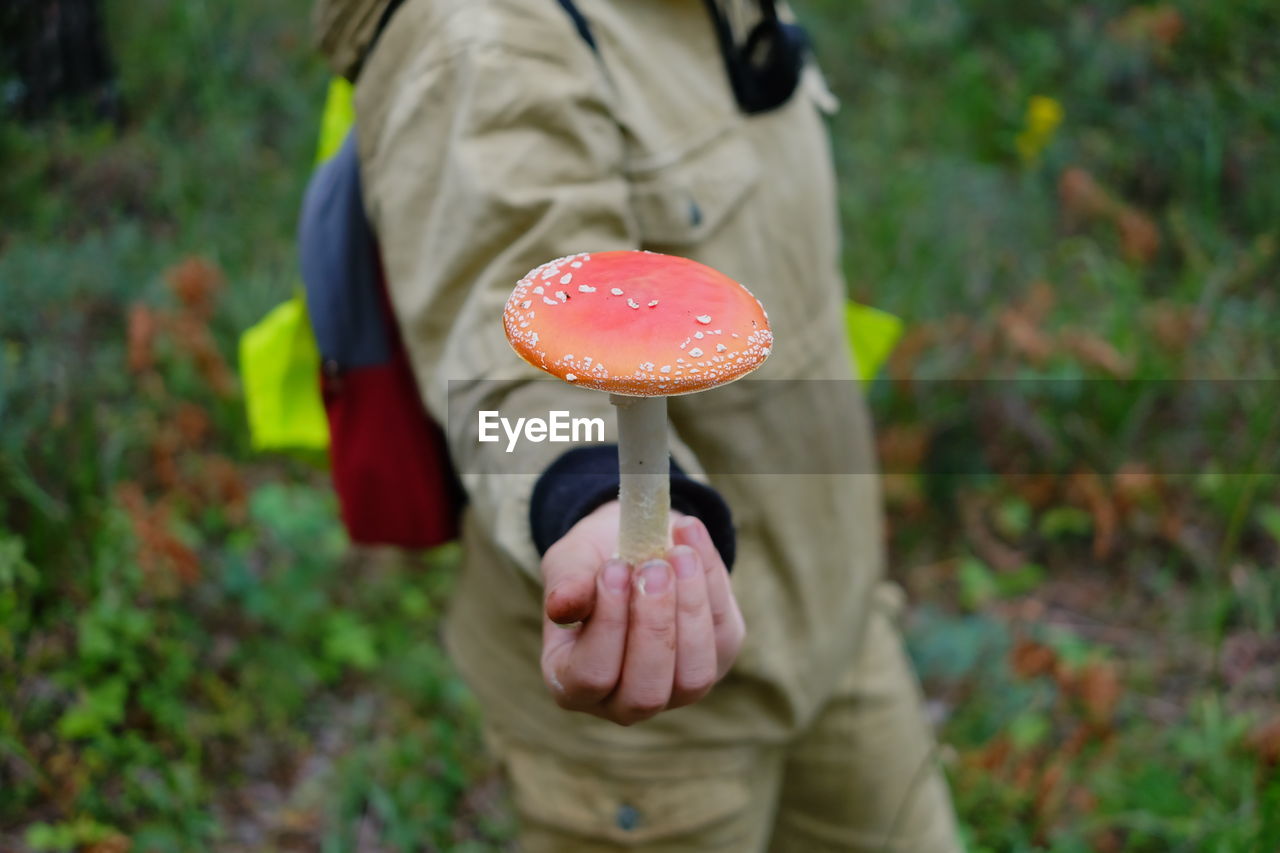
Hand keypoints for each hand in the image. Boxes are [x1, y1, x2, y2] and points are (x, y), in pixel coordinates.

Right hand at [539, 501, 744, 725]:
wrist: (632, 547)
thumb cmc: (591, 564)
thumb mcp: (570, 562)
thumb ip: (566, 582)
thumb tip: (560, 606)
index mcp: (572, 684)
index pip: (591, 677)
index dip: (608, 625)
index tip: (615, 568)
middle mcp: (622, 701)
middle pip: (645, 693)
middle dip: (654, 626)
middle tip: (654, 568)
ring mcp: (674, 690)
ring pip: (693, 676)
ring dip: (691, 610)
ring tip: (680, 555)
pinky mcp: (716, 661)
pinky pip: (722, 635)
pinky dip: (712, 584)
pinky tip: (691, 538)